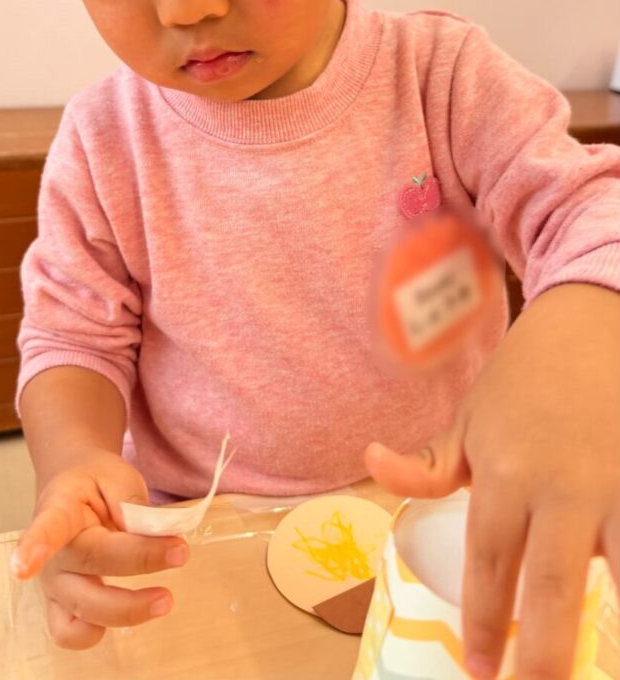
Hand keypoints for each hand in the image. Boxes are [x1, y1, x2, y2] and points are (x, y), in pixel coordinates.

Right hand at [10, 450, 189, 649]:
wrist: (72, 487)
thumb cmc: (94, 482)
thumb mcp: (116, 475)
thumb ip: (132, 503)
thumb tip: (151, 536)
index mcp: (58, 510)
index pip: (47, 528)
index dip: (34, 548)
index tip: (21, 567)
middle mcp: (51, 552)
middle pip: (91, 568)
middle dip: (140, 563)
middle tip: (181, 552)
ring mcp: (53, 585)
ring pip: (84, 612)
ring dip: (128, 610)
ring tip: (164, 598)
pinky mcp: (60, 606)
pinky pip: (71, 634)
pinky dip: (98, 631)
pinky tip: (131, 610)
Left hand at [365, 283, 619, 679]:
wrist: (591, 323)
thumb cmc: (526, 377)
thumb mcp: (471, 417)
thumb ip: (430, 463)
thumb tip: (372, 463)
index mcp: (506, 474)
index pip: (490, 565)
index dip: (485, 625)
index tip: (483, 671)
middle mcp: (563, 488)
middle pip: (554, 590)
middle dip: (546, 657)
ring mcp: (618, 486)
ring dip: (613, 626)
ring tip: (600, 669)